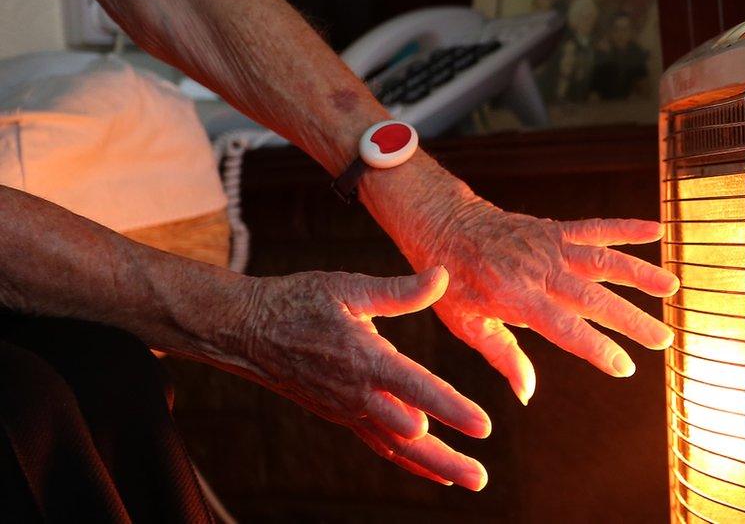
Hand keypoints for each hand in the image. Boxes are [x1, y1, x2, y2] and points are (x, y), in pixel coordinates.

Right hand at [233, 266, 490, 489]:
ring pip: (397, 448)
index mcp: (365, 358)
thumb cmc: (300, 302)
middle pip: (410, 435)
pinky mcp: (342, 416)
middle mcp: (358, 393)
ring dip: (434, 465)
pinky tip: (435, 471)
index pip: (417, 387)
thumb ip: (399, 291)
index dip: (451, 408)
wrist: (249, 331)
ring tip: (469, 480)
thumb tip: (442, 275)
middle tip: (481, 479)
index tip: (483, 426)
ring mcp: (349, 410)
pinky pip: (379, 445)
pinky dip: (408, 462)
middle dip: (448, 456)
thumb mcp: (348, 287)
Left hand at [402, 200, 678, 404]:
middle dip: (631, 320)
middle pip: (593, 297)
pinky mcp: (554, 229)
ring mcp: (548, 246)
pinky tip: (656, 231)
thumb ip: (502, 355)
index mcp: (515, 296)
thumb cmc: (452, 282)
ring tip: (672, 288)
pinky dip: (625, 227)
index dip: (596, 348)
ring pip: (601, 259)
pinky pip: (594, 227)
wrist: (443, 225)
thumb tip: (527, 394)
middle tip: (664, 340)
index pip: (563, 327)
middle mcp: (537, 269)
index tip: (624, 367)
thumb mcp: (465, 324)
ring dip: (639, 273)